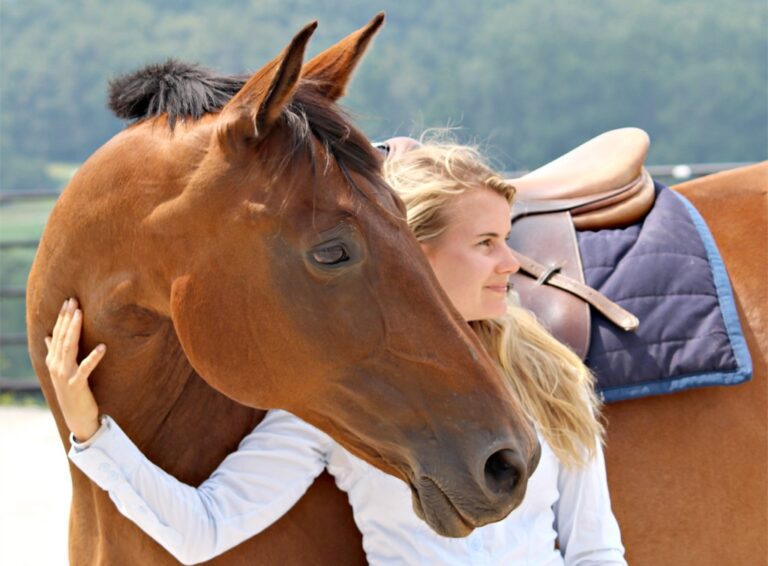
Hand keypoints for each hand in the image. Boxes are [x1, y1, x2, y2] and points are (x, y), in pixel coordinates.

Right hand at [45, 298, 105, 441]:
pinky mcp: (77, 385)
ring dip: (74, 330)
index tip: (68, 301)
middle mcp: (55, 366)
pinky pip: (86, 369)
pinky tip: (103, 347)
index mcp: (52, 361)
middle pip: (61, 337)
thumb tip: (48, 336)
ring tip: (81, 314)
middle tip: (73, 301)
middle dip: (67, 318)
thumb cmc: (72, 391)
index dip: (62, 318)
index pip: (56, 334)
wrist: (76, 417)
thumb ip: (55, 352)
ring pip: (69, 348)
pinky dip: (94, 357)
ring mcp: (64, 376)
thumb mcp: (62, 370)